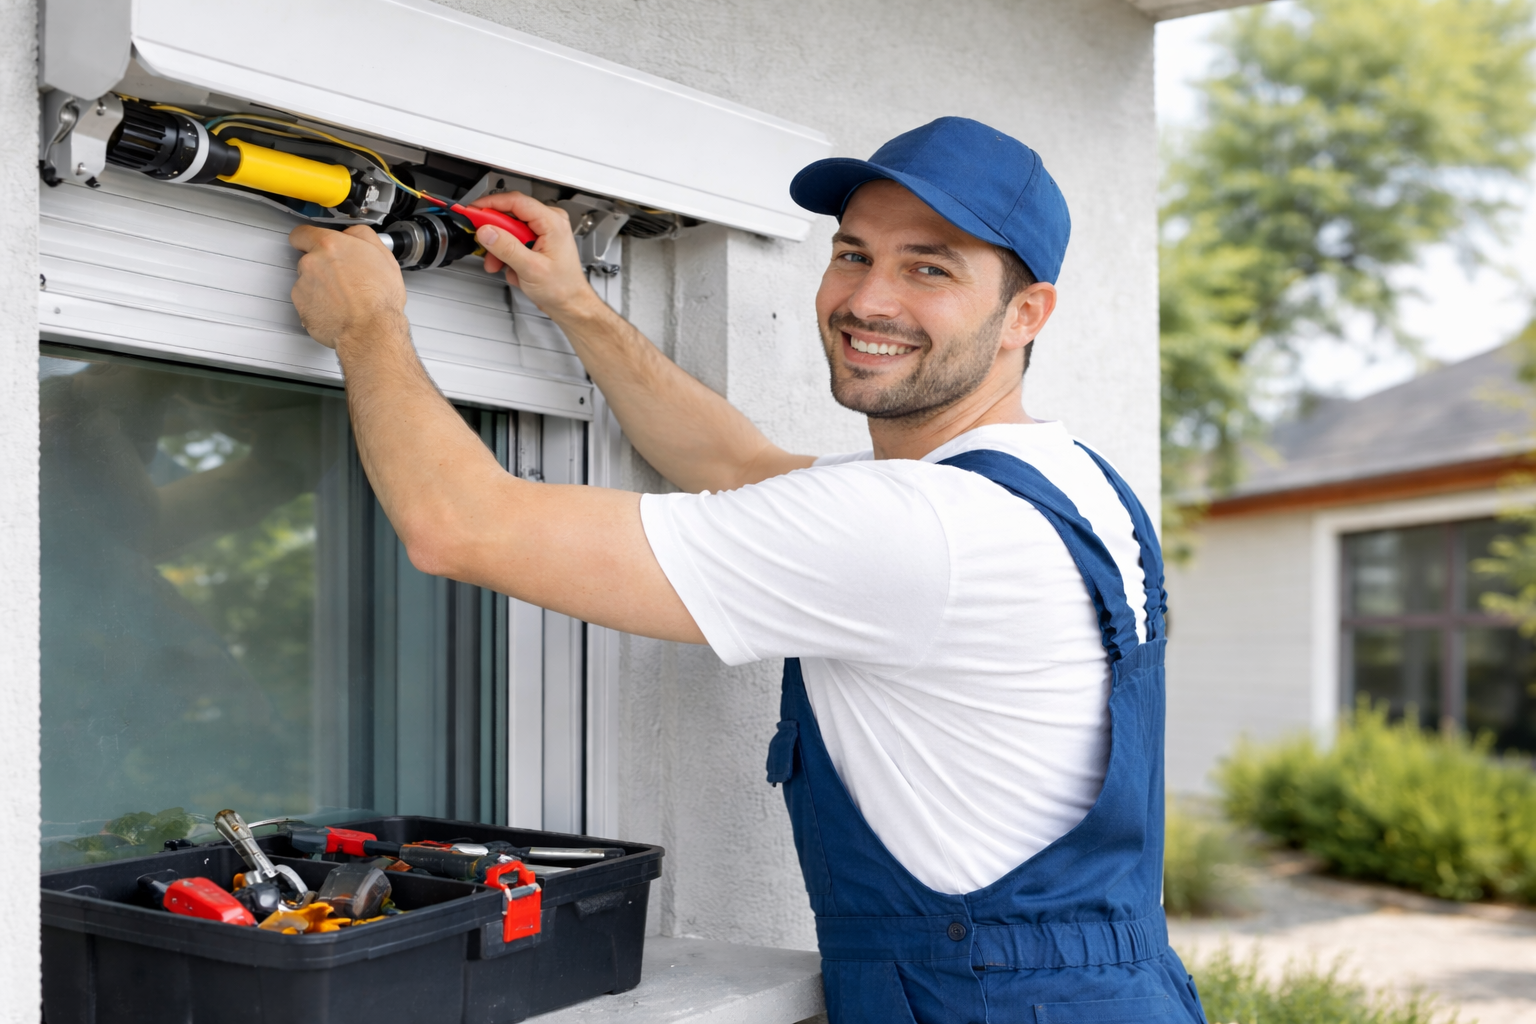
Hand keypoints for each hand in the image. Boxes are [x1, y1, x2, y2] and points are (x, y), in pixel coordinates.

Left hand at [289, 224, 407, 350]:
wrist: (371, 330)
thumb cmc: (379, 298)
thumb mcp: (383, 255)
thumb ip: (362, 236)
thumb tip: (353, 233)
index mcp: (330, 245)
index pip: (302, 233)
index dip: (308, 238)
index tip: (312, 243)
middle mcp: (312, 263)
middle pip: (307, 259)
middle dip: (322, 267)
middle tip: (342, 278)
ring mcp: (303, 286)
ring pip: (307, 282)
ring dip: (320, 287)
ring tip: (343, 298)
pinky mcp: (301, 307)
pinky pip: (307, 302)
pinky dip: (318, 305)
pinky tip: (337, 309)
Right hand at [469, 192, 600, 319]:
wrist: (570, 305)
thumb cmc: (563, 289)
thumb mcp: (530, 268)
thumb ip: (506, 248)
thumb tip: (486, 231)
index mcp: (552, 222)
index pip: (515, 202)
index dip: (490, 204)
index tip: (472, 211)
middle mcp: (549, 223)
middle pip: (510, 217)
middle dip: (494, 235)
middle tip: (482, 244)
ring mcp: (542, 233)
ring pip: (509, 231)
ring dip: (499, 249)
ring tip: (497, 265)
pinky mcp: (536, 243)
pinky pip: (513, 242)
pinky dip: (507, 255)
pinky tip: (511, 269)